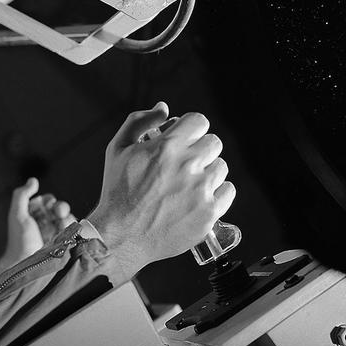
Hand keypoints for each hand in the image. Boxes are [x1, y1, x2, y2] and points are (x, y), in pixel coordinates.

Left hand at [0, 178, 72, 271]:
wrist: (26, 266)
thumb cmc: (20, 240)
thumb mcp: (17, 214)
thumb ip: (22, 195)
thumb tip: (34, 180)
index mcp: (32, 214)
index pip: (46, 200)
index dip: (48, 200)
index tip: (46, 205)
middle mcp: (44, 222)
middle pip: (59, 207)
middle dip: (61, 208)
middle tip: (59, 213)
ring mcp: (54, 232)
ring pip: (68, 218)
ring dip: (66, 219)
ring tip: (61, 227)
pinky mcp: (63, 242)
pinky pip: (73, 230)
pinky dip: (72, 229)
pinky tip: (66, 234)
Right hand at [88, 102, 235, 278]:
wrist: (120, 236)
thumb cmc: (118, 192)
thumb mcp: (118, 148)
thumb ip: (140, 121)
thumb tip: (163, 108)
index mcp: (168, 146)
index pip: (199, 121)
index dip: (191, 129)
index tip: (185, 140)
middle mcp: (188, 165)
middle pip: (213, 143)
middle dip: (199, 150)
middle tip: (184, 164)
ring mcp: (201, 190)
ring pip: (221, 167)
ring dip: (208, 171)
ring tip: (188, 184)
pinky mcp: (208, 213)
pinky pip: (228, 191)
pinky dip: (217, 193)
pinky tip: (199, 198)